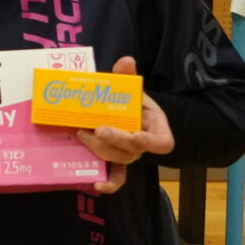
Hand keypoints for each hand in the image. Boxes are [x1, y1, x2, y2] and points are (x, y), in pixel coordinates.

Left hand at [76, 57, 174, 194]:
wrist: (123, 111)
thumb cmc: (130, 101)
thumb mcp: (130, 88)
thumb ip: (126, 76)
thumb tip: (126, 61)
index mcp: (154, 127)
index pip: (162, 143)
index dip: (150, 142)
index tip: (135, 135)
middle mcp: (143, 144)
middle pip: (133, 151)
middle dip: (115, 141)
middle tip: (97, 129)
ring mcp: (128, 154)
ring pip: (119, 159)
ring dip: (100, 149)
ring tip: (83, 133)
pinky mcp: (115, 160)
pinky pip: (117, 177)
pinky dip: (109, 183)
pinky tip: (95, 184)